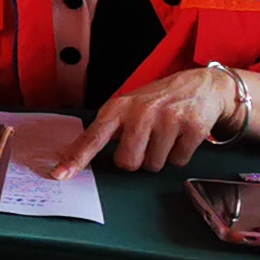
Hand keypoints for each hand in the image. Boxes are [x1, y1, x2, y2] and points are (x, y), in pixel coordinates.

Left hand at [56, 68, 240, 175]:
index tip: (59, 174)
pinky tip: (181, 136)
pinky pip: (178, 161)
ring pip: (154, 165)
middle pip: (127, 163)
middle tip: (144, 142)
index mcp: (117, 109)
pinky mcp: (192, 127)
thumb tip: (71, 156)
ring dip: (159, 157)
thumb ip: (102, 131)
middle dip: (136, 160)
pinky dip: (179, 154)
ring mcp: (167, 119)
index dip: (75, 159)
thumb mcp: (125, 108)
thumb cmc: (155, 101)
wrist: (200, 85)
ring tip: (164, 136)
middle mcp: (140, 113)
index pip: (92, 138)